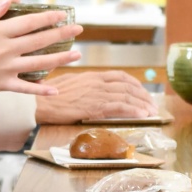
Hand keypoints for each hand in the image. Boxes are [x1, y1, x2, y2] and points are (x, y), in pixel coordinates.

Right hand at [0, 0, 83, 95]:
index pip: (30, 22)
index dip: (48, 17)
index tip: (63, 13)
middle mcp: (6, 49)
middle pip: (39, 40)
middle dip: (61, 34)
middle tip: (79, 29)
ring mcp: (6, 68)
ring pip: (38, 63)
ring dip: (60, 59)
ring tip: (77, 54)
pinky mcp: (2, 84)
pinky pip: (25, 88)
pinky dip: (41, 90)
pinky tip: (55, 89)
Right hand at [34, 71, 156, 123]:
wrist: (39, 102)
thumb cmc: (48, 94)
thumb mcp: (68, 83)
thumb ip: (83, 84)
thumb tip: (88, 87)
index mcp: (92, 76)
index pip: (120, 76)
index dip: (135, 83)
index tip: (142, 91)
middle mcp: (97, 82)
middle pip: (128, 86)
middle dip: (143, 95)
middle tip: (152, 104)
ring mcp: (97, 93)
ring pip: (127, 96)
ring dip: (142, 103)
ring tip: (152, 111)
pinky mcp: (95, 106)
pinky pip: (120, 107)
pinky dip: (134, 110)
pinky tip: (143, 114)